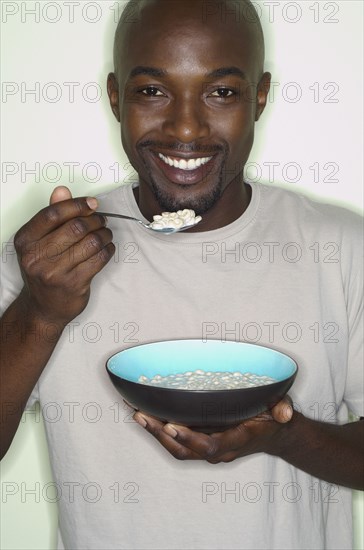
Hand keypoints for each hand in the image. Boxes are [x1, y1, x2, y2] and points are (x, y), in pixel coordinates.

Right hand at [14, 185, 114, 326]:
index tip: (92, 203)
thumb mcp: (39, 243)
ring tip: (105, 234)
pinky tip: (106, 248)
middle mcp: (36, 257)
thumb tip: (62, 191)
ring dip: (104, 235)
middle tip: (101, 221)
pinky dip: (108, 250)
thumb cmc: (43, 270)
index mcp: (25, 241)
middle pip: (75, 227)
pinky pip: (99, 259)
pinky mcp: (74, 284)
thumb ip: (52, 216)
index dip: (76, 205)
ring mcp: (55, 273)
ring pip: (91, 242)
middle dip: (95, 220)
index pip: (53, 214)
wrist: (42, 308)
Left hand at [133, 398, 292, 462]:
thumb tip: (284, 413)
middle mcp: (218, 449)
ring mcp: (208, 446)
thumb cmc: (274, 420)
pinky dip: (160, 428)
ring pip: (175, 447)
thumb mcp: (282, 411)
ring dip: (155, 432)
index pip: (208, 446)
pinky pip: (177, 439)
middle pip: (183, 450)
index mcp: (235, 441)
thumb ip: (282, 410)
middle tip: (141, 415)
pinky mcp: (202, 439)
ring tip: (136, 412)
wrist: (274, 434)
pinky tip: (146, 411)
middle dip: (160, 435)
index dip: (189, 438)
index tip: (171, 425)